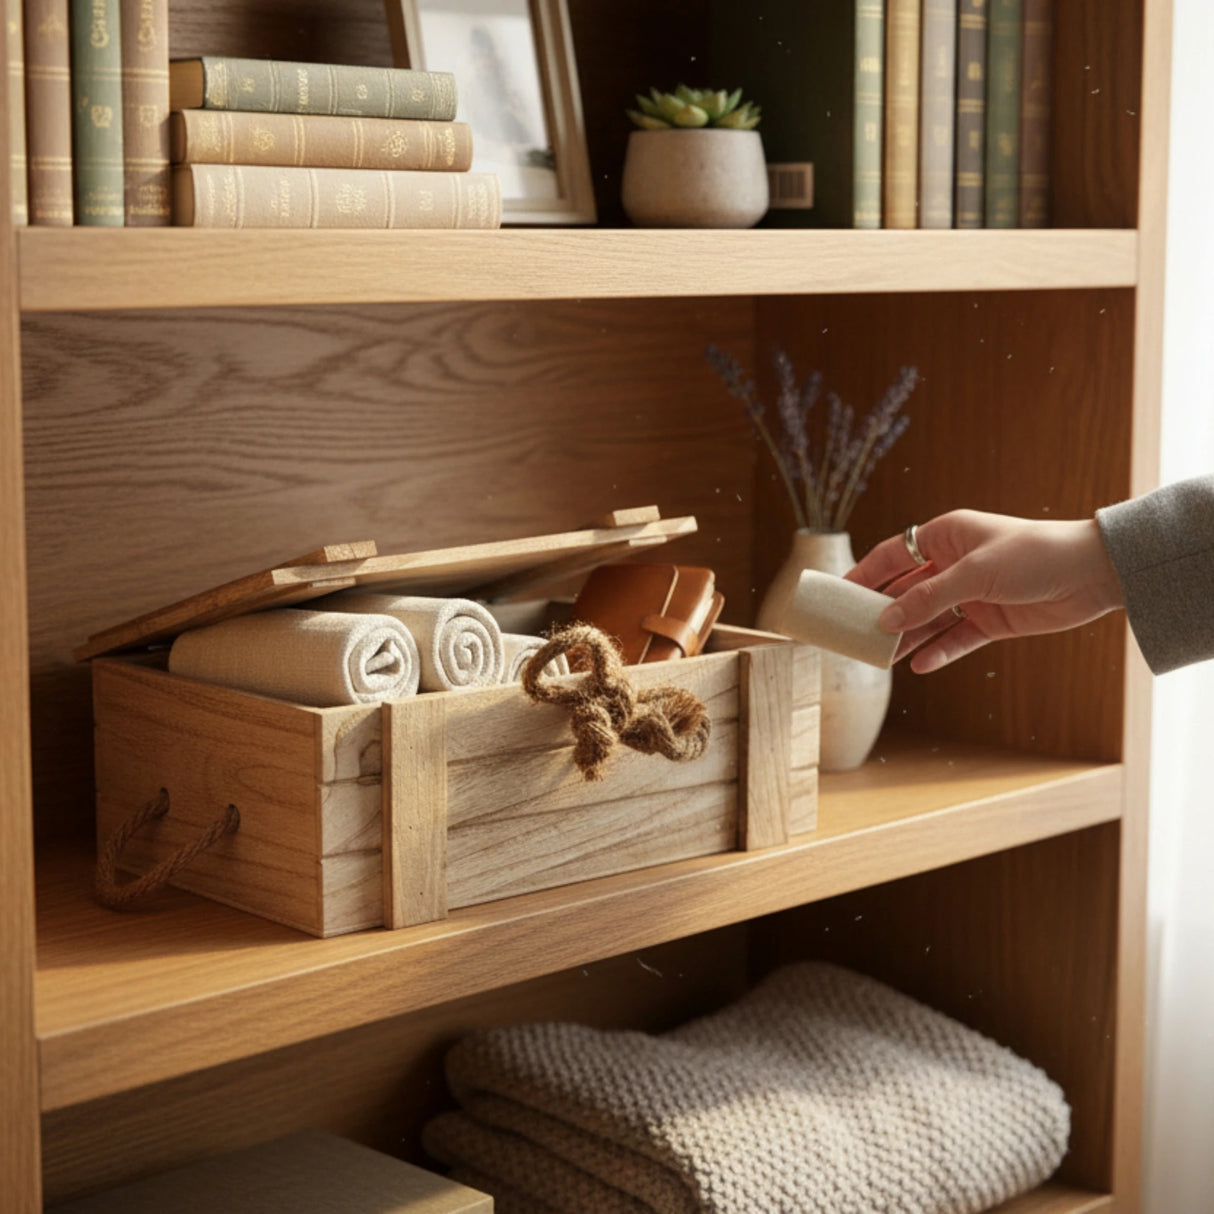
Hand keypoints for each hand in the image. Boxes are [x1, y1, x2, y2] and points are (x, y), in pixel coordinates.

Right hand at [845, 510, 1123, 672]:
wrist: (1094, 574)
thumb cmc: (1035, 554)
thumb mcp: (975, 572)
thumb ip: (928, 596)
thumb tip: (886, 620)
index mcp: (946, 536)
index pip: (892, 555)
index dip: (863, 575)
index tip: (836, 595)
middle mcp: (955, 564)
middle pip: (906, 591)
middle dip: (880, 612)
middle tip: (851, 634)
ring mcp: (972, 594)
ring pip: (928, 619)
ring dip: (906, 637)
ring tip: (878, 657)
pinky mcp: (991, 621)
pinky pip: (956, 639)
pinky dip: (938, 652)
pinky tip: (918, 666)